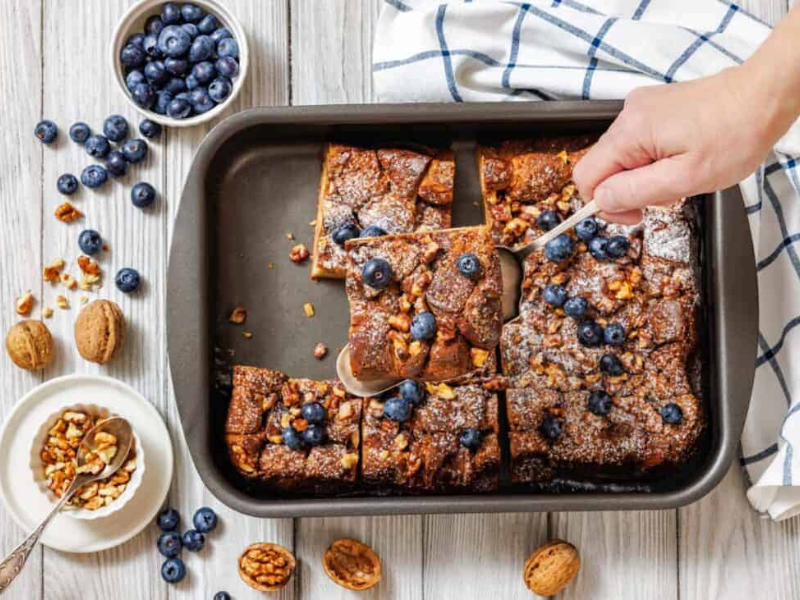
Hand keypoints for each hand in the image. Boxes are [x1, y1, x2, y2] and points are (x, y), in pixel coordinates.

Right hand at [573, 67, 779, 223]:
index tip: (634, 213)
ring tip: (680, 174)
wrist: (764, 95)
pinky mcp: (654, 107)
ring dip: (643, 175)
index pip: (586, 177)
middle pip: (603, 166)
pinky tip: (681, 158)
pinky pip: (638, 142)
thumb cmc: (735, 134)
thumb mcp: (685, 178)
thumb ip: (635, 192)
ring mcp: (641, 107)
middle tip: (665, 195)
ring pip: (621, 157)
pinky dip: (653, 158)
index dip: (604, 204)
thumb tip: (601, 200)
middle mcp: (628, 114)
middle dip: (629, 189)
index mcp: (630, 132)